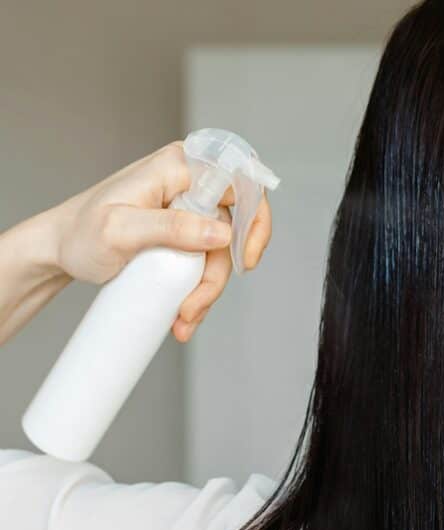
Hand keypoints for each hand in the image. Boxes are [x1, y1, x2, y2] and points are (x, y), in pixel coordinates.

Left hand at [49, 142, 272, 341]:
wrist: (58, 249)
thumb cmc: (79, 234)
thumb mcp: (120, 231)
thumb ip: (171, 227)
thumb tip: (222, 233)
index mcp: (179, 166)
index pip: (242, 181)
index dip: (256, 219)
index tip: (245, 258)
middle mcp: (189, 181)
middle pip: (235, 227)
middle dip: (220, 273)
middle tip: (197, 304)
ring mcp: (188, 207)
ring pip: (222, 252)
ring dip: (208, 289)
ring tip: (182, 318)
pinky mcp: (184, 229)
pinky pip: (207, 259)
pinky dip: (200, 289)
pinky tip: (183, 312)